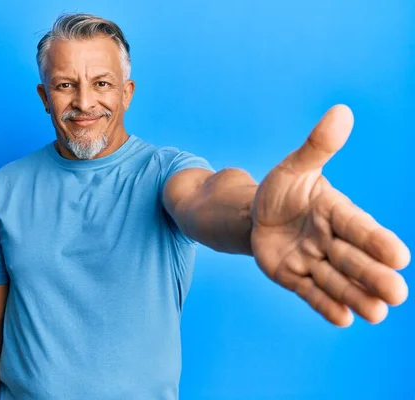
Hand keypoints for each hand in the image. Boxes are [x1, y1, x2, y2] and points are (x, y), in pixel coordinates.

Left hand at [251, 104, 409, 326]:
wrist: (256, 215)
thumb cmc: (282, 191)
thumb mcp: (294, 167)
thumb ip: (317, 146)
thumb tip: (341, 112)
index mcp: (337, 212)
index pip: (359, 227)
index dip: (376, 240)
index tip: (399, 255)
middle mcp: (330, 240)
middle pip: (353, 259)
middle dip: (373, 275)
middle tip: (396, 293)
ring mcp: (312, 261)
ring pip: (337, 281)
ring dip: (355, 296)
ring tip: (376, 313)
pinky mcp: (293, 277)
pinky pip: (310, 293)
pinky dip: (325, 305)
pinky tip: (342, 319)